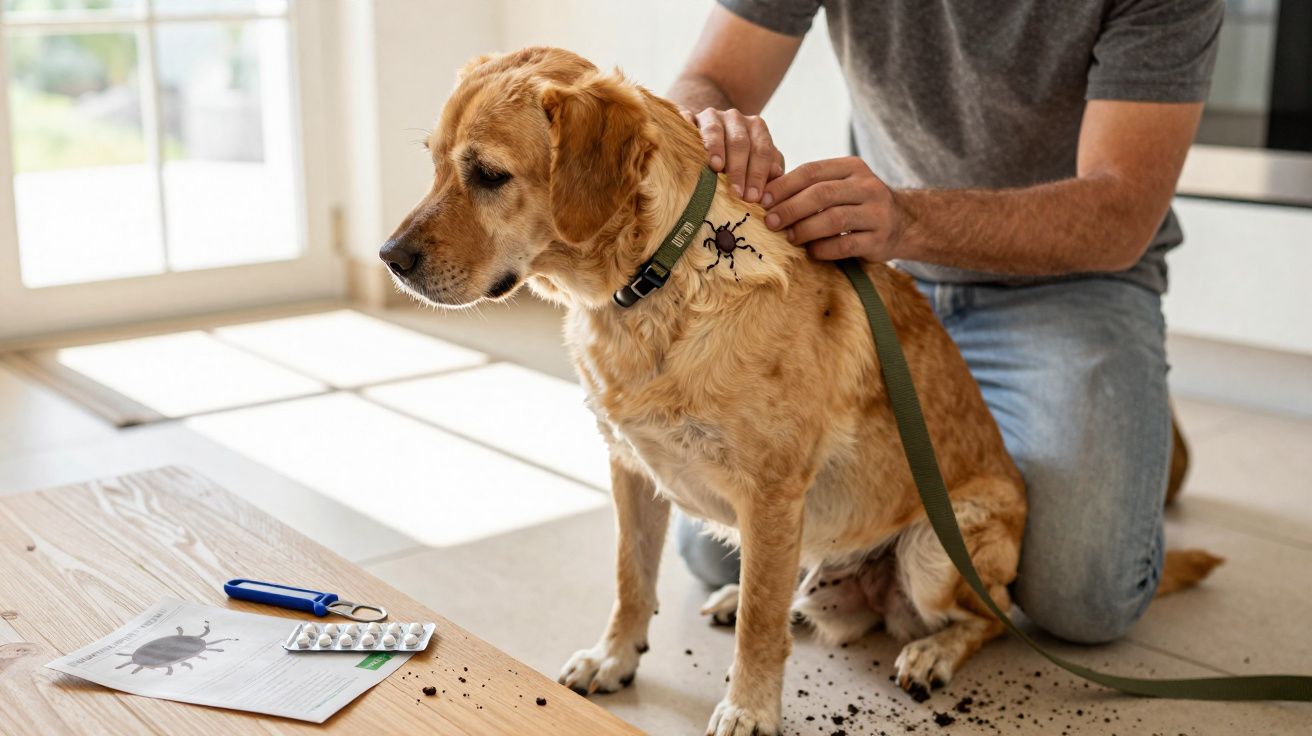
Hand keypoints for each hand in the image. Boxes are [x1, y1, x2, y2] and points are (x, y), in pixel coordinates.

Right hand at [680, 107, 784, 202]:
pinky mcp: (690, 117)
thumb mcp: (758, 166)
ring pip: (715, 130)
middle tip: (737, 193)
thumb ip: (769, 170)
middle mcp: (735, 118)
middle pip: (740, 142)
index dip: (758, 174)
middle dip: (739, 170)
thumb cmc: (739, 162)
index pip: (761, 150)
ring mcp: (711, 116)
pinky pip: (687, 119)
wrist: (710, 142)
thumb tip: (776, 174)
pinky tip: (688, 145)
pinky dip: (687, 128)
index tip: (753, 197)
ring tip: (716, 168)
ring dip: (716, 149)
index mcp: (756, 128)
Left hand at [761, 156, 905, 261]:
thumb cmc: (857, 204)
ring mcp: (877, 212)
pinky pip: (845, 244)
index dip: (784, 186)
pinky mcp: (879, 239)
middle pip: (821, 194)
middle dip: (790, 209)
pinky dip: (823, 249)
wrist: (903, 223)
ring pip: (834, 219)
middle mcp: (867, 186)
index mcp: (852, 167)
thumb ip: (811, 187)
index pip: (812, 171)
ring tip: (789, 237)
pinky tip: (811, 251)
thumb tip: (765, 195)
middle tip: (770, 222)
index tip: (763, 200)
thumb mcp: (841, 185)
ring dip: (805, 229)